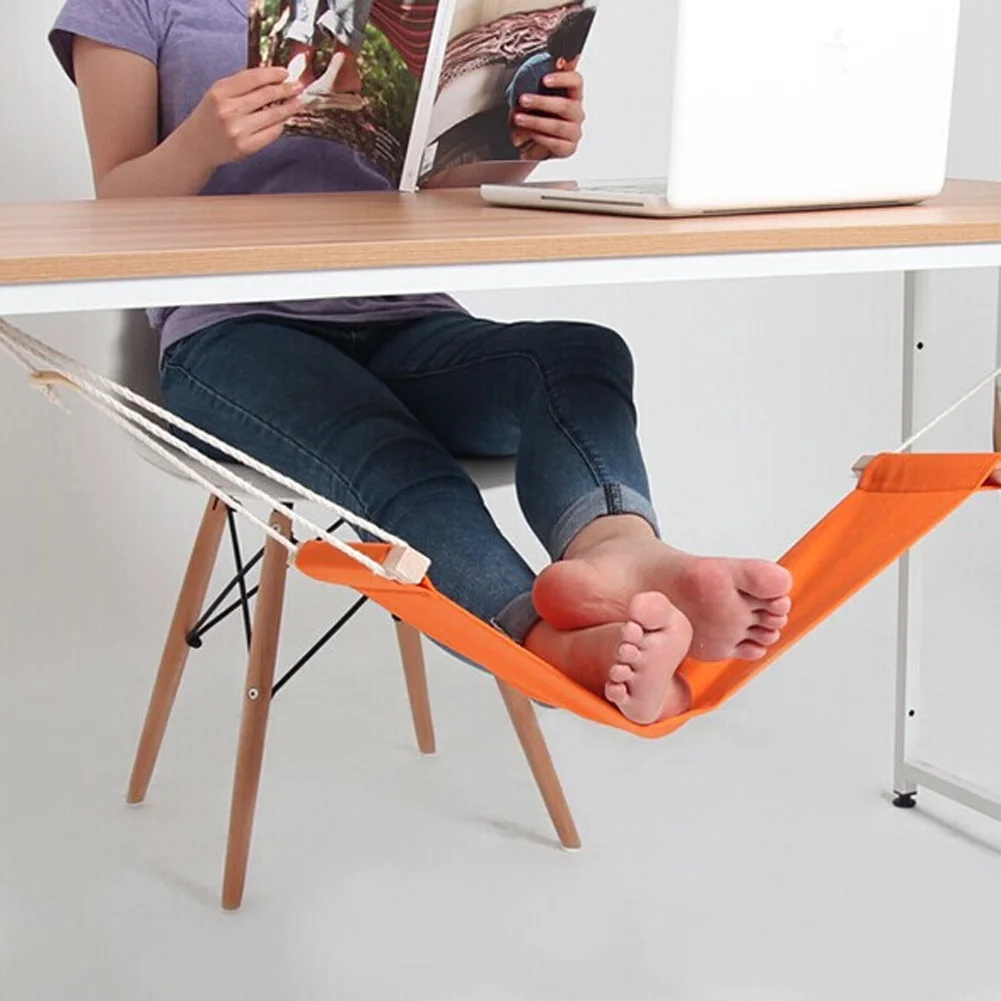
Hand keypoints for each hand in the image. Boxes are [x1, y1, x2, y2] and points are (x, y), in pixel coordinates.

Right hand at [181, 67, 303, 169]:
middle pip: (265, 95)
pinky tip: (284, 120)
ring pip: (272, 115)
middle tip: (298, 86)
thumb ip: (241, 85)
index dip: (272, 74)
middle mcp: (228, 110)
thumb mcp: (219, 94)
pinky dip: (279, 125)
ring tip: (297, 102)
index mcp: (220, 92)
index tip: (286, 73)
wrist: (197, 145)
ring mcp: (237, 130)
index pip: (253, 78)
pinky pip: (270, 133)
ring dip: (288, 108)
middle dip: (285, 90)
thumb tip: (271, 77)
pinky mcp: (245, 147)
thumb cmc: (211, 117)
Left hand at [511, 70, 584, 159]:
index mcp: (573, 94)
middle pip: (565, 105)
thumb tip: (552, 63)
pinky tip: (529, 134)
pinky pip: (555, 143)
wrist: (532, 141)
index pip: (576, 81)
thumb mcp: (534, 95)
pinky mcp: (568, 148)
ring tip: (519, 119)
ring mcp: (574, 131)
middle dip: (541, 102)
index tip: (544, 79)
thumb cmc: (536, 114)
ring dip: (535, 122)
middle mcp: (576, 112)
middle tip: (523, 100)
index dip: (562, 78)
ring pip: (558, 126)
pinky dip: (539, 138)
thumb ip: (540, 80)